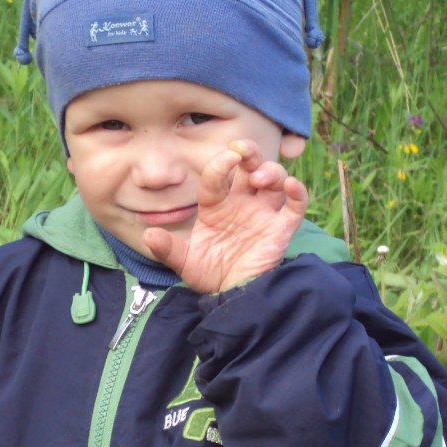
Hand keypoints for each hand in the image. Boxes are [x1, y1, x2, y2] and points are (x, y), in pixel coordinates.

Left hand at [143, 138, 307, 292]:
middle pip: (250, 166)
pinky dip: (298, 193)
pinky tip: (291, 186)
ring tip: (259, 178)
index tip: (225, 158)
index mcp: (216, 205)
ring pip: (274, 181)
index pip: (218, 177)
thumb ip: (167, 249)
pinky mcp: (280, 229)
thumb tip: (149, 236)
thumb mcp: (184, 262)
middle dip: (250, 152)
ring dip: (270, 172)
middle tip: (243, 149)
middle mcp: (241, 203)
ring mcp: (263, 214)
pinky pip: (295, 206)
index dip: (220, 165)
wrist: (229, 296)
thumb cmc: (208, 273)